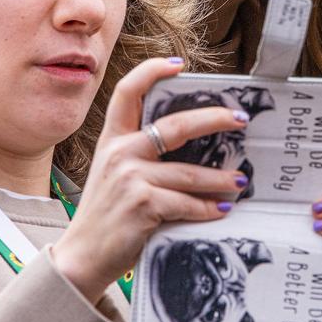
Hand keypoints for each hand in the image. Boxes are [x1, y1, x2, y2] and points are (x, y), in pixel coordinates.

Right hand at [51, 58, 248, 303]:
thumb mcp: (113, 174)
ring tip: (240, 180)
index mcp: (112, 140)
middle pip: (175, 125)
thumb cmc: (105, 215)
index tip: (178, 65)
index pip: (126, 92)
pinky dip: (207, 208)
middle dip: (213, 119)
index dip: (151, 72)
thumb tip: (191, 144)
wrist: (82, 256)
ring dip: (220, 178)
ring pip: (188, 172)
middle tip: (239, 119)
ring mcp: (130, 178)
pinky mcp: (142, 204)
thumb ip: (140, 155)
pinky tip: (220, 210)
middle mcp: (119, 153)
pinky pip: (186, 203)